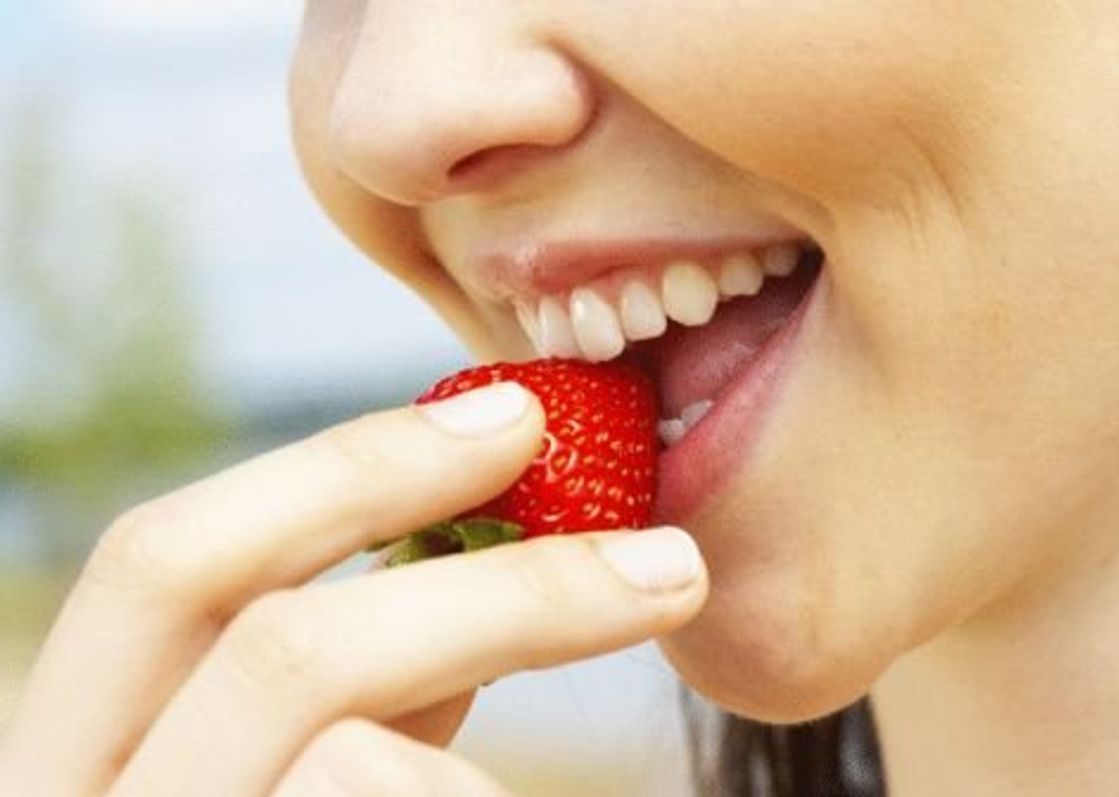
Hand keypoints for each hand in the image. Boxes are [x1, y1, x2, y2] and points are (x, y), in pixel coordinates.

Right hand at [0, 382, 707, 794]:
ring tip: (618, 715)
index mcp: (76, 751)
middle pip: (278, 655)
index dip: (341, 470)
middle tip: (668, 556)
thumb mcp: (314, 767)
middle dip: (489, 589)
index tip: (518, 418)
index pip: (164, 565)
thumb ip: (365, 672)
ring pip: (354, 764)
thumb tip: (486, 521)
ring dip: (518, 721)